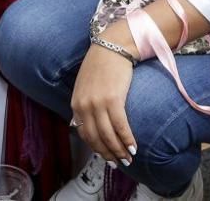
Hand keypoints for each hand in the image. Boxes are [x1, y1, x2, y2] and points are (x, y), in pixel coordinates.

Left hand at [70, 43, 136, 166]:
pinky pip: (120, 126)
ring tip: (128, 159)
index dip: (96, 148)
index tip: (106, 156)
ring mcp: (98, 103)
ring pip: (108, 136)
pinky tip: (133, 147)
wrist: (112, 46)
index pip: (84, 134)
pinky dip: (127, 140)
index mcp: (76, 104)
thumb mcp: (86, 85)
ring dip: (119, 151)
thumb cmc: (101, 65)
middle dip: (108, 154)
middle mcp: (84, 106)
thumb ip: (86, 103)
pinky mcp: (113, 100)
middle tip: (118, 163)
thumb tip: (91, 122)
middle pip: (96, 138)